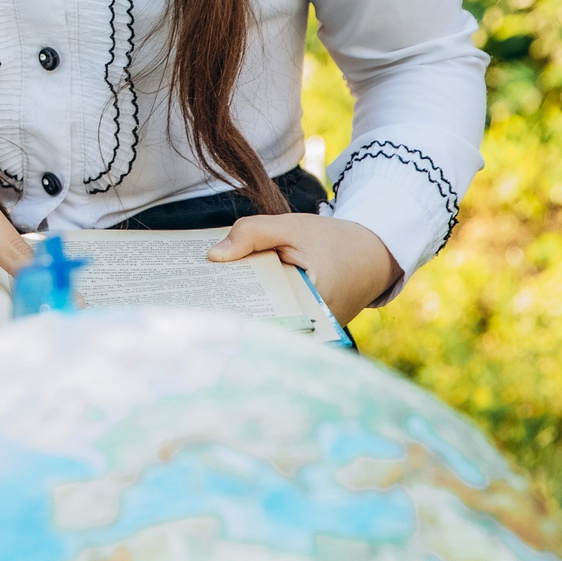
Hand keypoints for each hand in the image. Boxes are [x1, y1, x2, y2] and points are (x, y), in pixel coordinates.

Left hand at [208, 213, 399, 321]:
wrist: (372, 254)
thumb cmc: (334, 240)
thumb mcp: (291, 227)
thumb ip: (253, 234)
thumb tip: (213, 256)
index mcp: (310, 304)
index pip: (260, 317)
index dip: (228, 311)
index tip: (197, 304)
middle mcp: (311, 328)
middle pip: (258, 324)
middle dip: (228, 312)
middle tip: (188, 302)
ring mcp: (309, 334)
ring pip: (265, 325)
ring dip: (238, 312)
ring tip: (200, 301)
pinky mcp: (305, 331)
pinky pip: (274, 322)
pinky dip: (254, 309)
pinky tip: (228, 297)